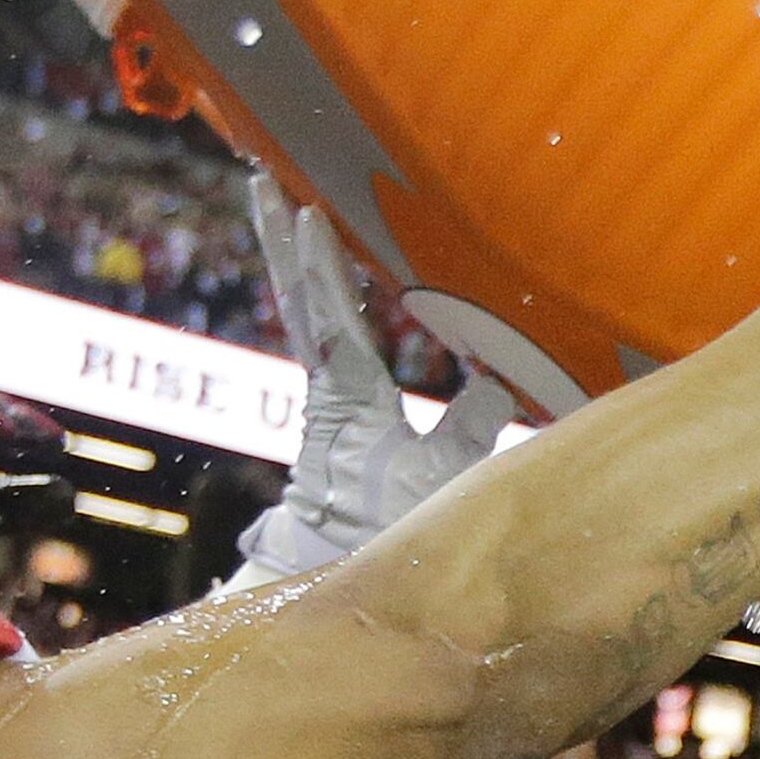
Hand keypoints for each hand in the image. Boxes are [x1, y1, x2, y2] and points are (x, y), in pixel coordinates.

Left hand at [221, 175, 514, 588]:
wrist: (336, 579)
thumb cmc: (388, 533)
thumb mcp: (439, 483)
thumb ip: (469, 428)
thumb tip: (496, 379)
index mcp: (348, 399)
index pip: (330, 319)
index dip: (321, 264)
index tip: (309, 211)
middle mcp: (324, 390)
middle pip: (300, 300)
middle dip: (287, 239)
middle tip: (263, 179)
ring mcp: (322, 398)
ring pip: (301, 313)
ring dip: (292, 259)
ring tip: (278, 203)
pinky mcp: (330, 411)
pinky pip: (318, 336)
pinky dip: (315, 296)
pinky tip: (318, 273)